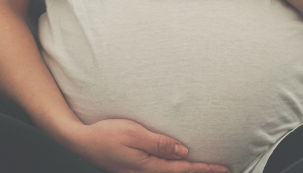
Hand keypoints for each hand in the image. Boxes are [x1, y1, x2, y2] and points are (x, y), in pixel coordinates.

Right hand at [66, 119, 229, 172]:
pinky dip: (174, 168)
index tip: (223, 168)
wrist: (79, 141)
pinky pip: (160, 170)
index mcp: (148, 166)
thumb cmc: (104, 134)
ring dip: (188, 170)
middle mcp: (145, 172)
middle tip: (223, 169)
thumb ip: (159, 143)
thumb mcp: (133, 133)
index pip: (183, 169)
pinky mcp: (134, 168)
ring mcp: (138, 172)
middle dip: (200, 171)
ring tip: (205, 167)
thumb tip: (182, 151)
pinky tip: (179, 163)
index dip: (204, 168)